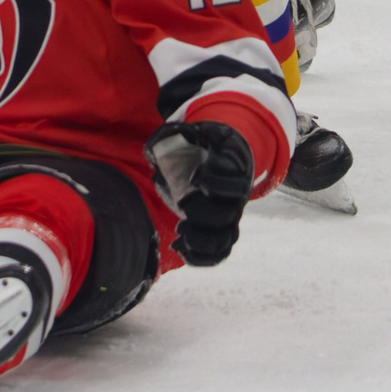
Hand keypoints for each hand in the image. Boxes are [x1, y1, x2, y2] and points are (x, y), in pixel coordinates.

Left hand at [147, 119, 254, 266]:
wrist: (215, 158)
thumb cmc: (198, 146)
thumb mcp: (187, 134)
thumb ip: (171, 136)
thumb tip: (155, 147)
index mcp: (232, 172)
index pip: (234, 181)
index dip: (215, 182)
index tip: (195, 179)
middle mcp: (235, 197)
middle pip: (228, 214)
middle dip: (202, 213)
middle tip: (182, 205)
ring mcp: (229, 217)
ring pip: (226, 238)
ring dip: (201, 240)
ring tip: (180, 232)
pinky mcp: (220, 232)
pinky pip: (219, 253)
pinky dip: (201, 257)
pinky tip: (180, 249)